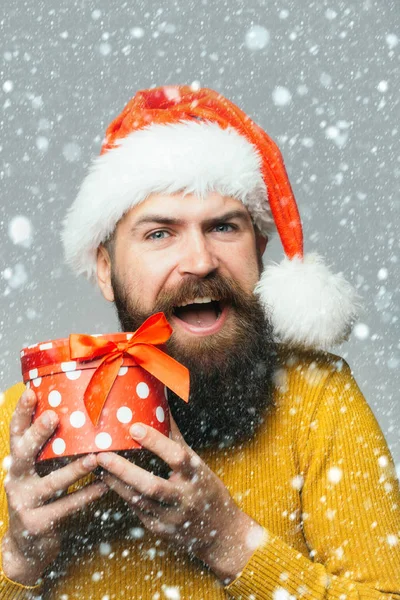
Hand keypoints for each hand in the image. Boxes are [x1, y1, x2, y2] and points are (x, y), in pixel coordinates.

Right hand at [1, 389, 106, 585]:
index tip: (31, 392)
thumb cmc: (41, 495)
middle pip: (24, 454)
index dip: (21, 413)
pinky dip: (87, 495)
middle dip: (38, 434)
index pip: (16, 433)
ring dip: (75, 470)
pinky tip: (104, 486)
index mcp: (16, 462)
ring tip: (95, 458)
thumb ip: (50, 449)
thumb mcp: (39, 471)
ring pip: (51, 483)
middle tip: (53, 417)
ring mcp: (24, 503)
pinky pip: (66, 507)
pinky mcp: (37, 524)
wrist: (26, 545)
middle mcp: (15, 480)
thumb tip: (79, 414)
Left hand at [97, 416, 263, 583]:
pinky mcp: (158, 529)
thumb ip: (175, 437)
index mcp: (196, 476)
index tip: (134, 427)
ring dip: (114, 482)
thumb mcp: (197, 463)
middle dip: (123, 471)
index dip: (156, 442)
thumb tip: (160, 405)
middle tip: (101, 454)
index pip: (176, 457)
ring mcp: (170, 517)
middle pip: (151, 486)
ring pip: (137, 500)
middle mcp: (184, 498)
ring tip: (95, 465)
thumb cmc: (206, 488)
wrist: (220, 533)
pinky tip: (105, 480)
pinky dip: (120, 493)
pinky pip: (135, 510)